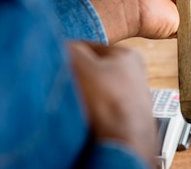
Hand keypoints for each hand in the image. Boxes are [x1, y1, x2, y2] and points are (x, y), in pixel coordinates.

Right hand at [68, 41, 156, 165]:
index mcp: (128, 56)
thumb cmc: (109, 103)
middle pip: (94, 70)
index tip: (56, 61)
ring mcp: (131, 100)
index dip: (69, 53)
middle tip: (63, 83)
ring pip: (96, 92)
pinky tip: (81, 117)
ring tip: (73, 103)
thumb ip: (71, 49)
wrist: (123, 144)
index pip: (90, 47)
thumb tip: (62, 45)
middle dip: (77, 76)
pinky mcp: (125, 120)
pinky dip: (88, 113)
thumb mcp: (82, 66)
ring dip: (82, 97)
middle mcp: (134, 76)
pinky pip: (99, 111)